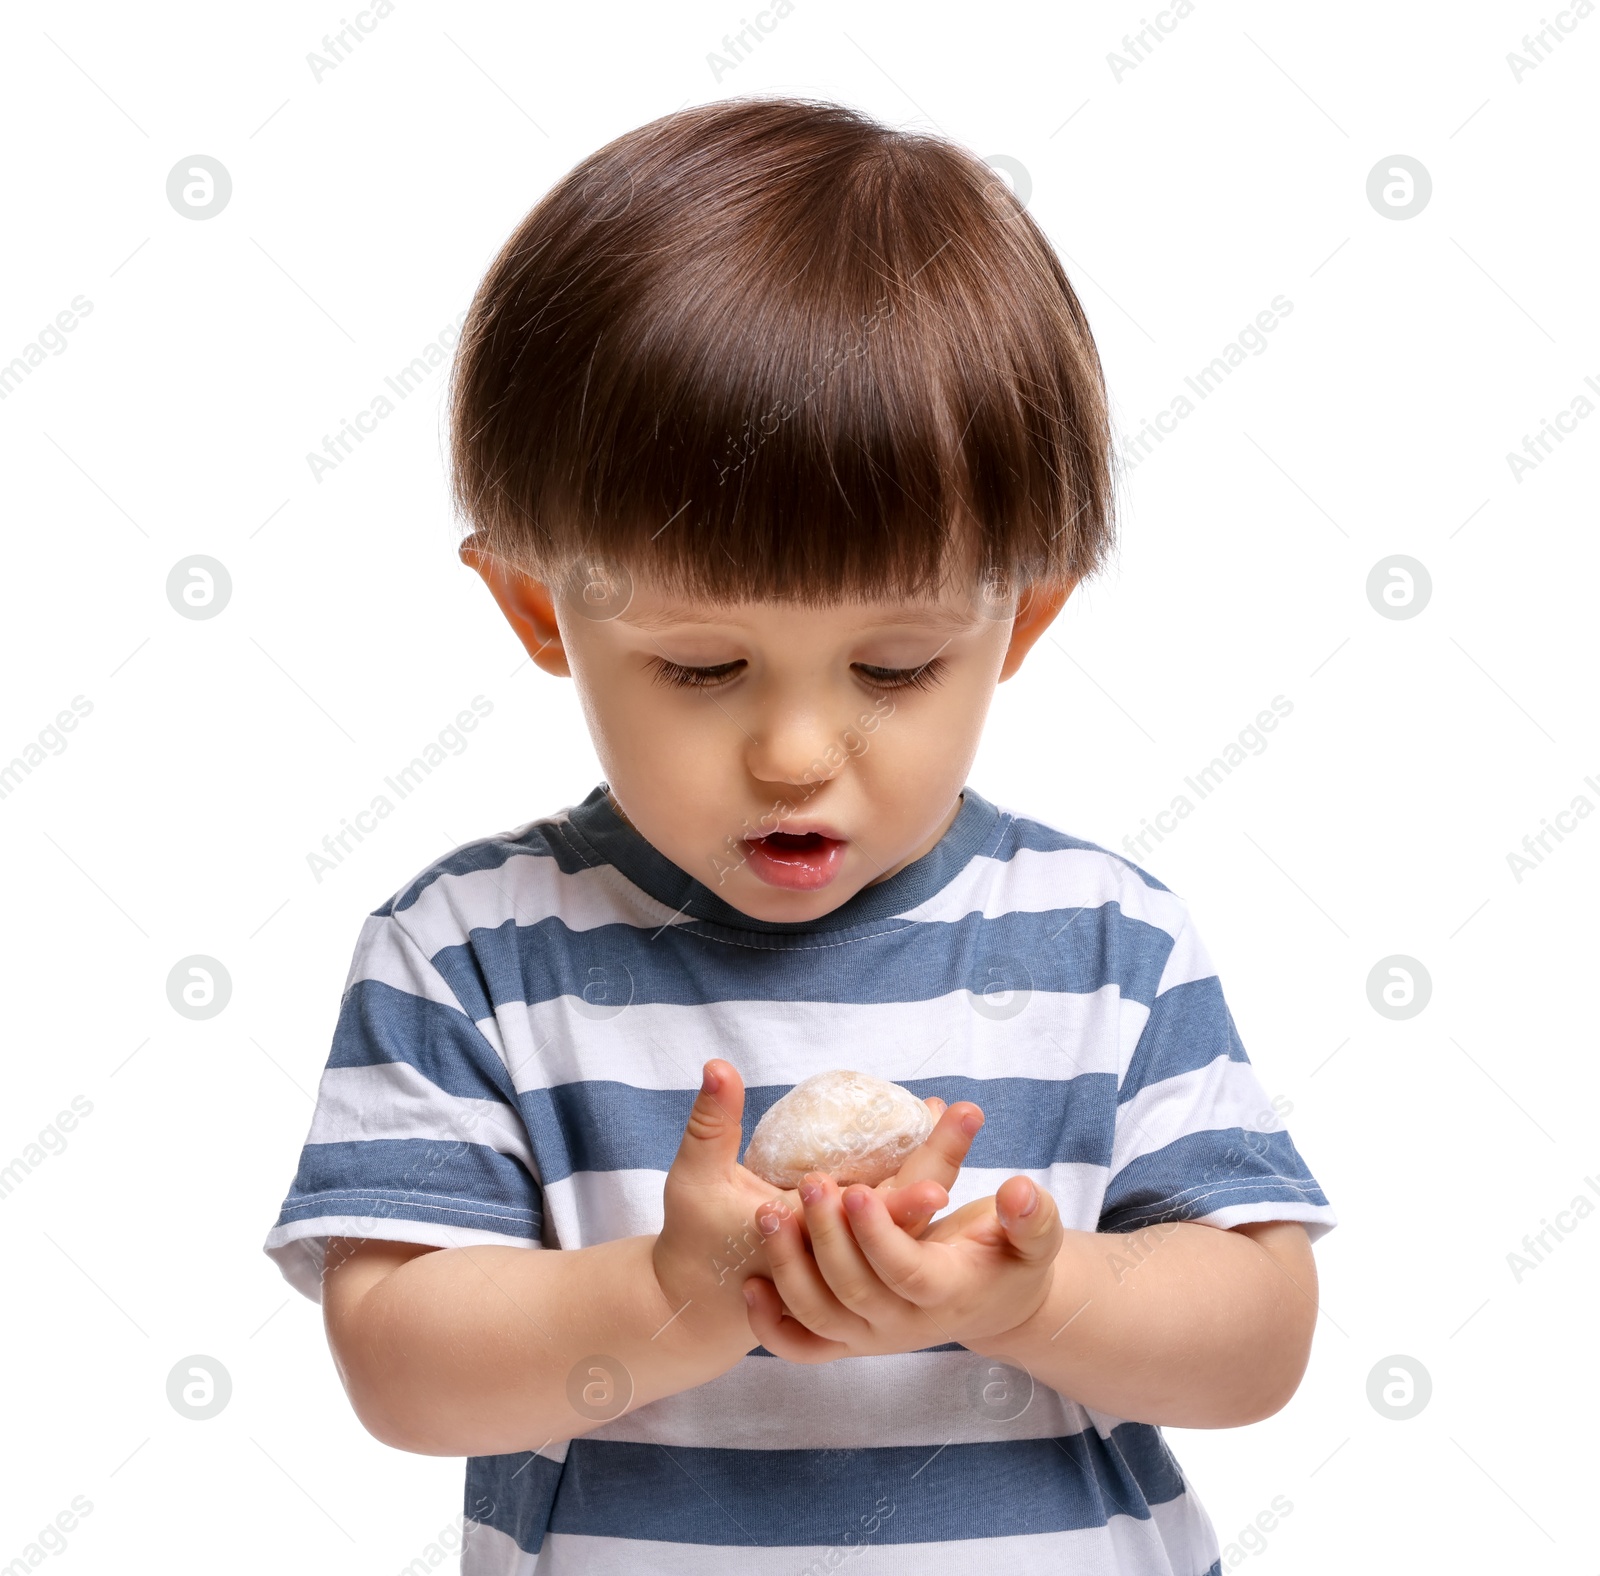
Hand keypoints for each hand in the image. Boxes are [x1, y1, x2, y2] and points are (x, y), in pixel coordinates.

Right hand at [651, 1059, 982, 1342]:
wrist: (700, 1298)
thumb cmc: (694, 1236)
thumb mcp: (695, 1177)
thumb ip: (711, 1122)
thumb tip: (717, 1064)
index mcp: (806, 1241)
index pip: (869, 1216)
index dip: (906, 1191)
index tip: (941, 1156)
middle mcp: (838, 1254)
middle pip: (902, 1209)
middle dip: (937, 1160)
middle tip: (967, 1114)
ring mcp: (848, 1253)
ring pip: (904, 1213)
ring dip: (929, 1166)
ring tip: (953, 1116)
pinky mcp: (849, 1246)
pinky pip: (891, 1215)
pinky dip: (911, 1180)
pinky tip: (922, 1139)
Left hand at [742, 1174, 1061, 1361]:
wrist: (992, 1304)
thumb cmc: (1012, 1259)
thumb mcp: (1037, 1237)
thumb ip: (1033, 1217)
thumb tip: (1020, 1191)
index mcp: (947, 1292)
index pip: (906, 1271)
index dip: (879, 1235)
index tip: (857, 1189)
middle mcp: (904, 1324)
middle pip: (854, 1291)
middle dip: (826, 1237)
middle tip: (809, 1183)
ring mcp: (871, 1337)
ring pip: (818, 1318)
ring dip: (788, 1269)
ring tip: (768, 1213)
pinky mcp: (847, 1340)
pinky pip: (800, 1347)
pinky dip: (770, 1325)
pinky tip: (750, 1283)